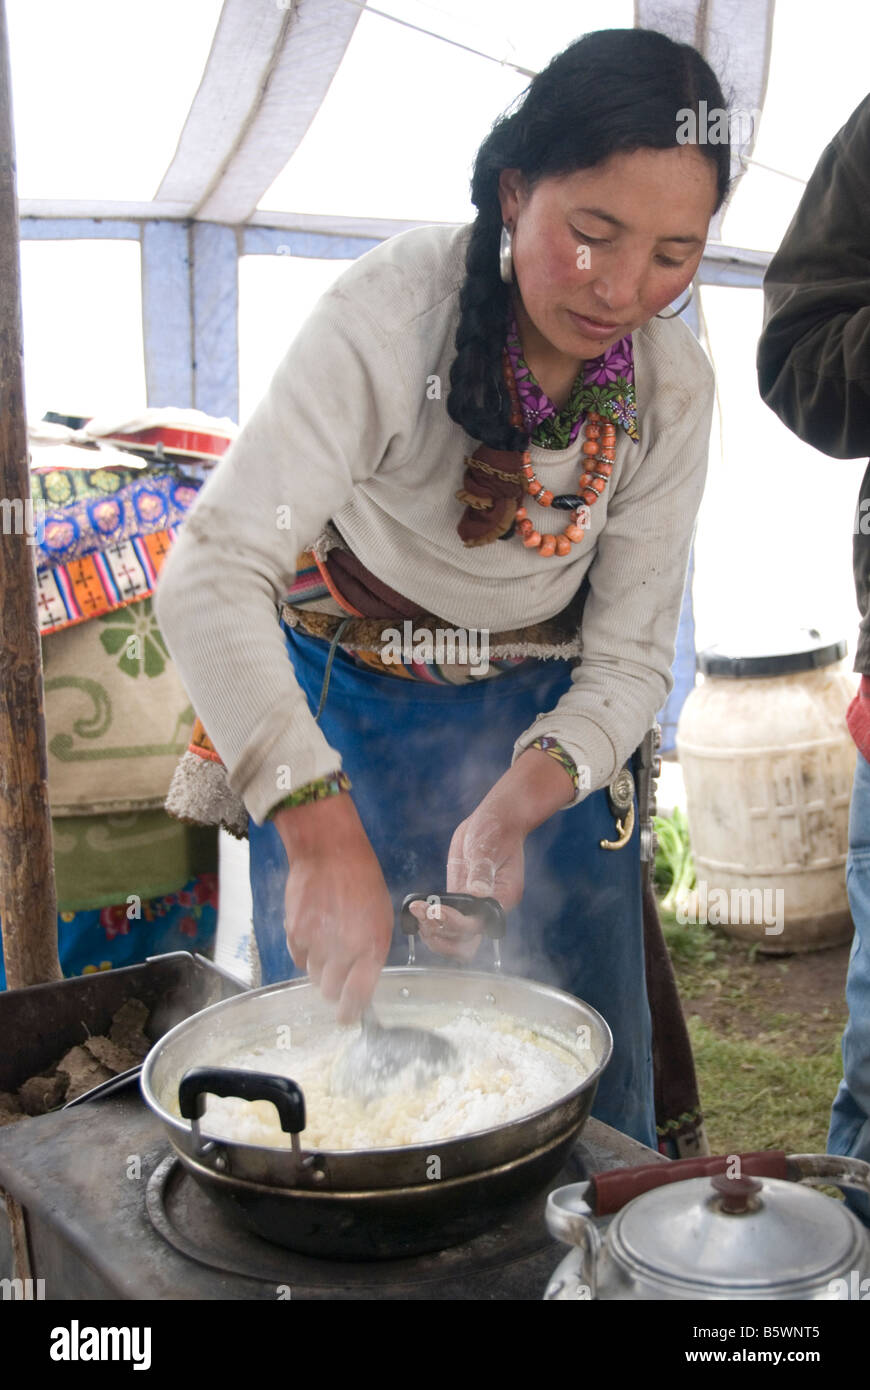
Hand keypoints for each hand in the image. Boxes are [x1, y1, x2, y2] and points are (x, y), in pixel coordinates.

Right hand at [273, 794, 392, 1021]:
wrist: (329, 850)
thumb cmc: (361, 879)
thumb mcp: (380, 916)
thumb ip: (371, 951)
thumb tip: (361, 979)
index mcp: (371, 946)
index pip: (358, 996)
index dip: (350, 1011)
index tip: (347, 1016)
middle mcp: (343, 949)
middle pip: (330, 991)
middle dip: (333, 987)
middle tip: (337, 971)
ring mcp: (316, 942)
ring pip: (312, 976)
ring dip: (320, 967)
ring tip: (327, 939)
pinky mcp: (294, 932)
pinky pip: (298, 957)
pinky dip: (305, 951)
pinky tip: (314, 928)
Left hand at [408, 747, 574, 960]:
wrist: (493, 821)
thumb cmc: (496, 831)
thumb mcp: (488, 848)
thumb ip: (482, 871)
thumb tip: (477, 892)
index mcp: (502, 900)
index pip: (476, 926)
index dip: (455, 923)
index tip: (436, 909)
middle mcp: (487, 909)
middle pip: (464, 944)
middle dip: (441, 936)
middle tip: (423, 916)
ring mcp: (472, 906)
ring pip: (452, 938)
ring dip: (432, 932)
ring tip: (416, 911)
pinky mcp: (459, 898)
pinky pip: (443, 920)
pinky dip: (428, 921)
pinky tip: (416, 908)